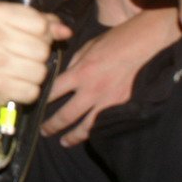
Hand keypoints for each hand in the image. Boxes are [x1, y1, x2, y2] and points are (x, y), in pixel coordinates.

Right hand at [0, 3, 71, 154]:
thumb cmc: (3, 48)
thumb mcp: (21, 27)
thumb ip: (46, 23)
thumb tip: (65, 32)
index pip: (41, 25)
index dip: (43, 34)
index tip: (30, 37)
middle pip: (42, 49)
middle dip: (40, 56)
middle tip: (25, 57)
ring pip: (40, 71)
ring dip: (35, 74)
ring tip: (20, 71)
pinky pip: (32, 90)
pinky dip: (28, 91)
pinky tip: (16, 85)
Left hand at [45, 6, 178, 145]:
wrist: (147, 43)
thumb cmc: (117, 40)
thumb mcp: (88, 47)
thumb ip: (74, 65)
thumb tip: (64, 77)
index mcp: (80, 73)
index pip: (53, 92)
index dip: (42, 101)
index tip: (34, 107)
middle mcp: (92, 91)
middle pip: (66, 116)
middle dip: (51, 126)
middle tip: (44, 131)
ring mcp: (109, 102)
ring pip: (86, 127)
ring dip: (73, 136)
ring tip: (64, 142)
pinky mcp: (124, 107)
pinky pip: (105, 124)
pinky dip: (96, 132)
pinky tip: (90, 136)